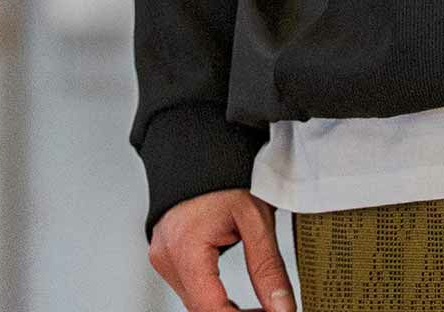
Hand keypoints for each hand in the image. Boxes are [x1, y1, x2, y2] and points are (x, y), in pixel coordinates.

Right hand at [147, 189, 296, 311]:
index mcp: (185, 246)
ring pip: (194, 300)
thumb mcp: (256, 218)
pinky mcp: (165, 255)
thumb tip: (281, 308)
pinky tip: (234, 299)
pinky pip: (189, 286)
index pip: (209, 307)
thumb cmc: (226, 174)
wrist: (203, 148)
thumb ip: (267, 267)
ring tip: (259, 307)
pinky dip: (212, 294)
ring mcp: (162, 256)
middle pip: (200, 307)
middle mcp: (166, 255)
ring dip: (223, 308)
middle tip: (270, 311)